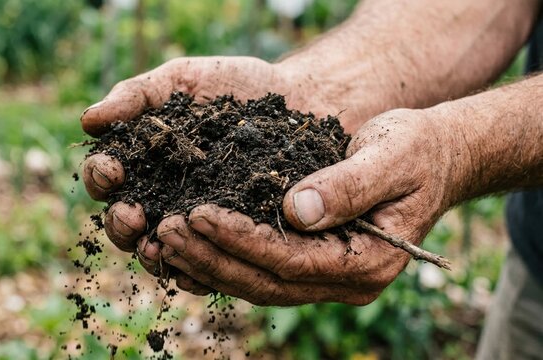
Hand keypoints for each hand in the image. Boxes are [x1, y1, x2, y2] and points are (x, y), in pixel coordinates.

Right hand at [81, 56, 334, 291]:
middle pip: (125, 222)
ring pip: (161, 250)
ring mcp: (194, 222)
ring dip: (151, 253)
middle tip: (131, 216)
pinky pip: (207, 264)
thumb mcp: (182, 81)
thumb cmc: (234, 86)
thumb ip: (136, 97)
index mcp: (142, 162)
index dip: (101, 175)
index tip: (112, 170)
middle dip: (121, 222)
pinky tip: (195, 270)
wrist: (298, 99)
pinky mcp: (228, 239)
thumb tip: (87, 122)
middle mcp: (161, 197)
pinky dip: (195, 271)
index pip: (107, 177)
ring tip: (155, 248)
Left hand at [138, 109, 459, 304]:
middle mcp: (344, 280)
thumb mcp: (394, 154)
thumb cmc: (417, 150)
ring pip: (256, 282)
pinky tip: (187, 243)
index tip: (198, 215)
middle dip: (212, 258)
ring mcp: (326, 276)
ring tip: (163, 238)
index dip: (241, 240)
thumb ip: (351, 184)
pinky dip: (220, 260)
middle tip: (166, 231)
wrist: (433, 158)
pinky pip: (258, 270)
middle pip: (266, 281)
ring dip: (207, 263)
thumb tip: (297, 210)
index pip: (291, 260)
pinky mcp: (309, 262)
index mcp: (368, 262)